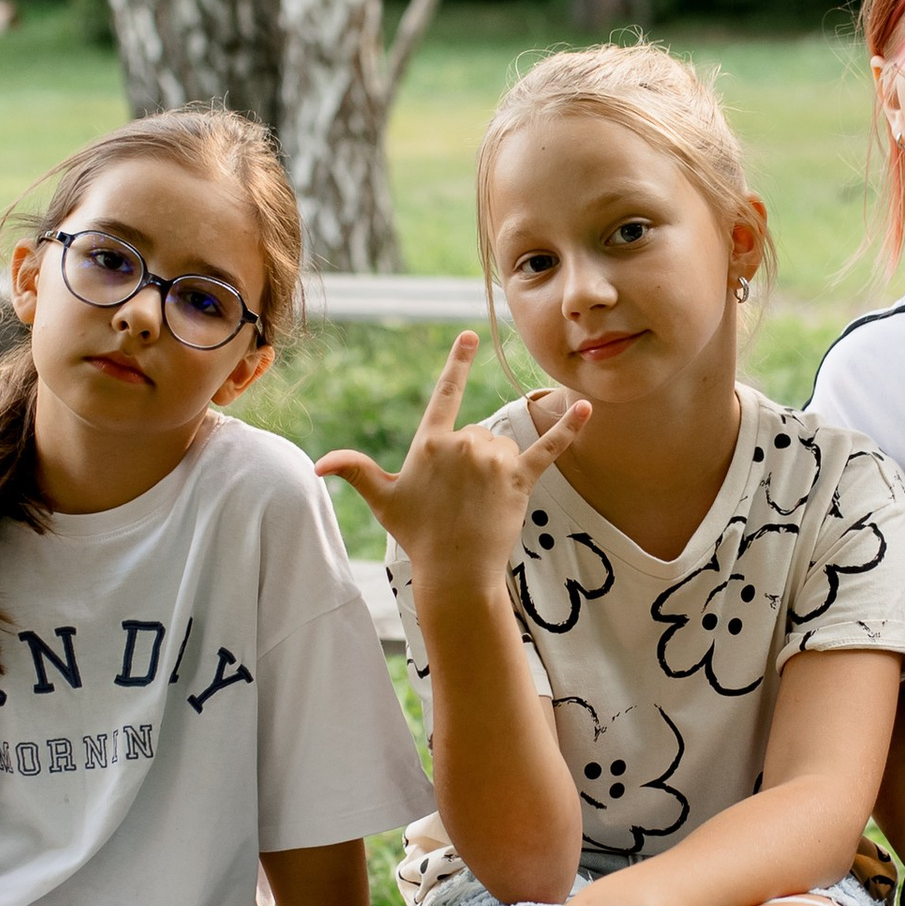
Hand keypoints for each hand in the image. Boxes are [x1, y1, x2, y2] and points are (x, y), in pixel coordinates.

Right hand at [315, 332, 588, 602]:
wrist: (455, 570)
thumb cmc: (417, 534)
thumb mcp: (383, 499)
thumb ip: (355, 472)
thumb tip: (317, 465)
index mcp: (431, 441)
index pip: (446, 393)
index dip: (458, 363)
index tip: (471, 335)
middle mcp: (463, 443)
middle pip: (475, 434)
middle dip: (470, 462)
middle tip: (458, 500)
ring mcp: (494, 459)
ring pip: (502, 446)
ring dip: (496, 468)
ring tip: (480, 503)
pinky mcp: (520, 477)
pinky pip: (549, 447)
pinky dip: (570, 428)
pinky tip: (587, 408)